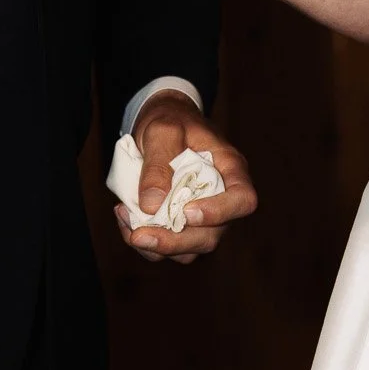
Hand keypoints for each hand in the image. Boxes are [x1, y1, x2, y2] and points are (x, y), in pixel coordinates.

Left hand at [118, 90, 256, 265]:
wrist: (163, 122)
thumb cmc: (170, 120)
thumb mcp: (162, 129)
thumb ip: (159, 161)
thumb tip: (152, 205)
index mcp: (230, 169)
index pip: (243, 200)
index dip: (219, 212)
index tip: (187, 212)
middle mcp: (222, 198)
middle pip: (212, 235)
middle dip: (174, 241)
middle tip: (138, 235)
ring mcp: (204, 216)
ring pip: (190, 249)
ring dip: (157, 246)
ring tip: (126, 220)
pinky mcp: (183, 225)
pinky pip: (170, 247)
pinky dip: (147, 243)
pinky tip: (126, 218)